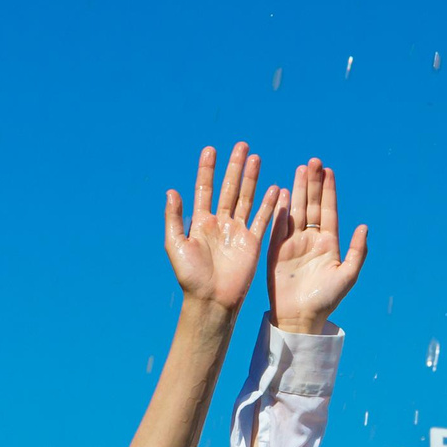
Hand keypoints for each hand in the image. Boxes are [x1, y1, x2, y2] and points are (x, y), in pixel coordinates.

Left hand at [165, 144, 276, 312]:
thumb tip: (172, 191)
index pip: (205, 188)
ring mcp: (238, 232)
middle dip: (235, 167)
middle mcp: (221, 223)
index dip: (207, 169)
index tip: (211, 150)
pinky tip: (274, 188)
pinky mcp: (253, 243)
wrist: (211, 300)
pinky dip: (268, 204)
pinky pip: (262, 219)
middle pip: (229, 188)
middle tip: (242, 146)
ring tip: (256, 157)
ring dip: (251, 179)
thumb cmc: (191, 276)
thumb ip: (174, 218)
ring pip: (246, 198)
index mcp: (201, 222)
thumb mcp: (176, 245)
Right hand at [267, 159, 367, 334]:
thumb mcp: (347, 276)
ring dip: (298, 190)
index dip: (328, 191)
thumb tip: (364, 226)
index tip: (329, 171)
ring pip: (296, 210)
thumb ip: (357, 251)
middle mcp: (311, 240)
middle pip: (312, 205)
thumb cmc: (325, 300)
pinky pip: (278, 225)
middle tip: (314, 161)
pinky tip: (282, 192)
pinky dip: (280, 208)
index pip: (328, 211)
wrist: (299, 317)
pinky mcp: (275, 250)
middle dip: (313, 183)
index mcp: (329, 244)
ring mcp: (292, 243)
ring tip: (301, 169)